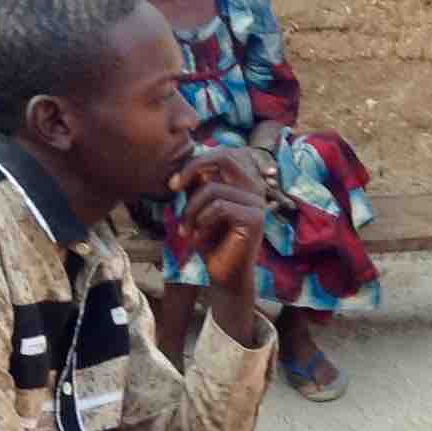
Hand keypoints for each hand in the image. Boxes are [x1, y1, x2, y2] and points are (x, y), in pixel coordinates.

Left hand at [169, 148, 269, 292]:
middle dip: (193, 169)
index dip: (195, 162)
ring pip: (214, 188)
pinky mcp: (255, 218)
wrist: (224, 276)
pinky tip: (198, 236)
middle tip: (174, 187)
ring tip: (185, 229)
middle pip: (224, 158)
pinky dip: (202, 220)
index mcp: (244, 182)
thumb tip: (186, 163)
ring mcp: (258, 202)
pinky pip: (220, 207)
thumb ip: (198, 184)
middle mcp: (255, 188)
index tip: (174, 184)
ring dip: (191, 210)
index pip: (222, 154)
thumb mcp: (200, 206)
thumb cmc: (211, 241)